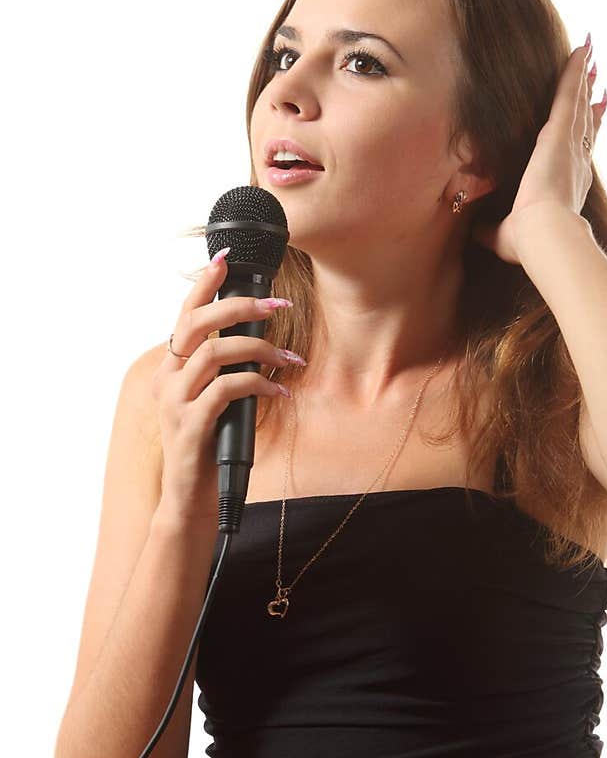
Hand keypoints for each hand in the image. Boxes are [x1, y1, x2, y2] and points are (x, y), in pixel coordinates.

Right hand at [153, 252, 304, 530]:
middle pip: (198, 324)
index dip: (204, 283)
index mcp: (170, 368)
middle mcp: (167, 379)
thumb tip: (259, 339)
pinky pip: (229, 389)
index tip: (226, 258)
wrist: (192, 499)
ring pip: (217, 353)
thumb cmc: (208, 445)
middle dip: (242, 307)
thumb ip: (223, 370)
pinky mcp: (192, 424)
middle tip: (279, 305)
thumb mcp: (213, 400)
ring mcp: (175, 402)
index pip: (183, 314)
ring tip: (290, 359)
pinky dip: (259, 383)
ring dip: (260, 349)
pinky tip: (279, 389)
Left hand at [471, 37, 606, 265]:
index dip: (588, 131)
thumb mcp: (505, 235)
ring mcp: (570, 141)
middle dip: (590, 98)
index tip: (596, 114)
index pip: (580, 150)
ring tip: (590, 54)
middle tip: (596, 77)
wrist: (544, 232)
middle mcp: (577, 158)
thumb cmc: (530, 241)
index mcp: (569, 182)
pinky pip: (569, 92)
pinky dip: (575, 70)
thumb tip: (476, 231)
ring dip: (584, 77)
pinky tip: (580, 50)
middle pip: (585, 120)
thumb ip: (491, 230)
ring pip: (579, 102)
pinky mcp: (560, 129)